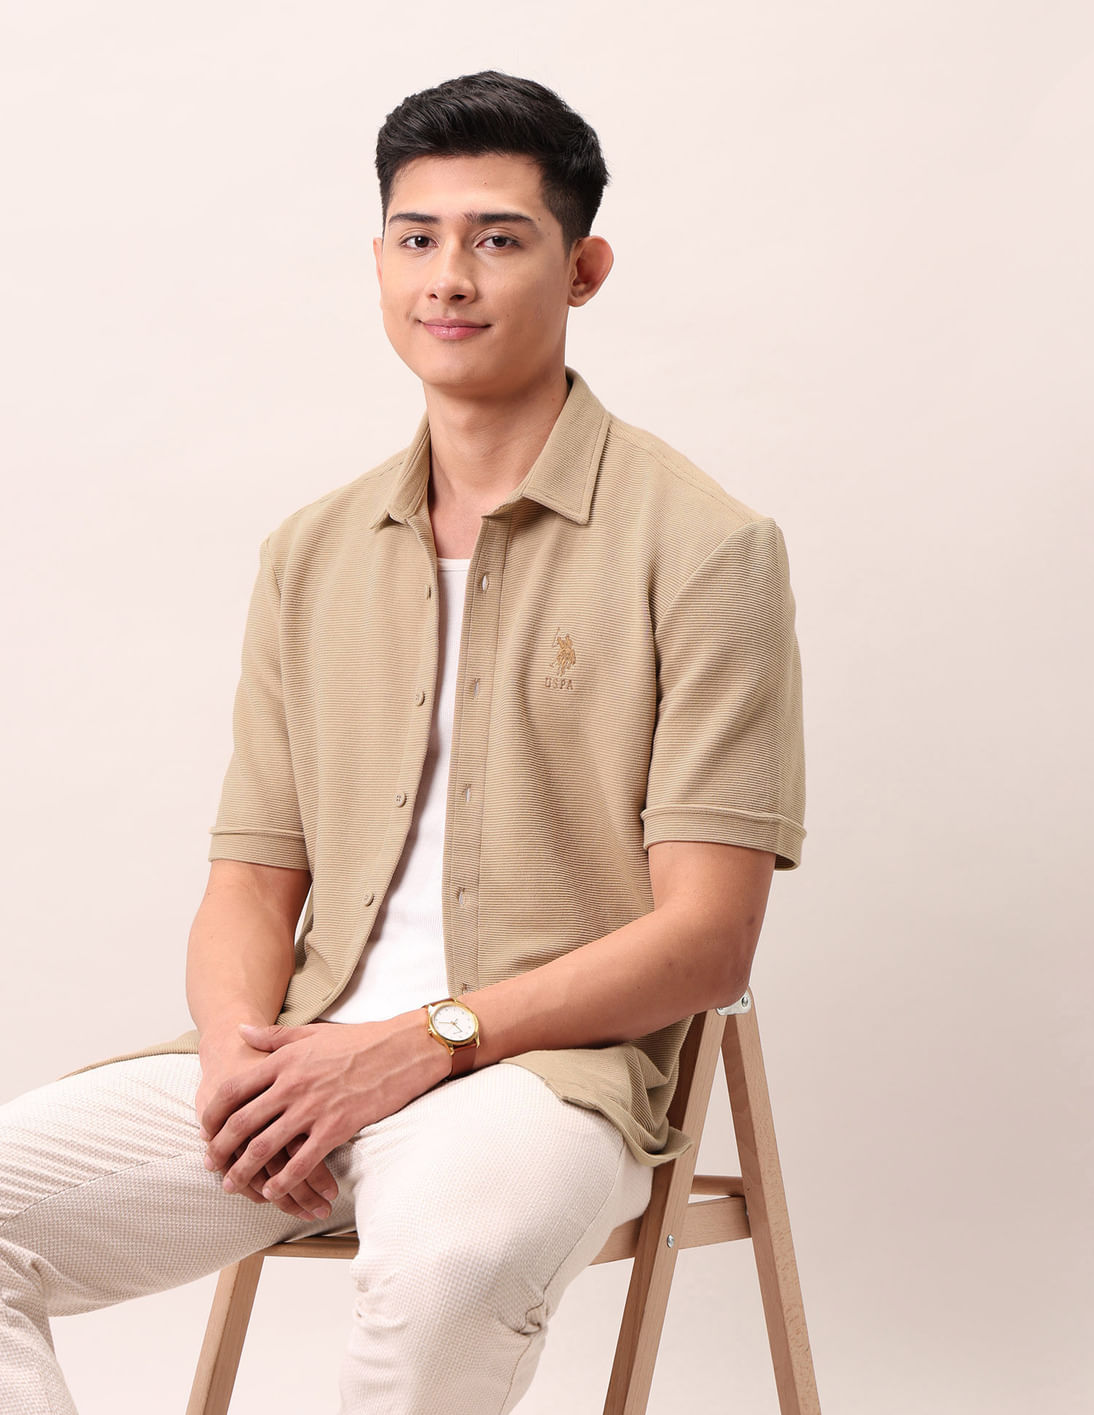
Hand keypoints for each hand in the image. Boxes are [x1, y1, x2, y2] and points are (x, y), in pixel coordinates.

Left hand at [201, 1012, 450, 1203]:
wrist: (403, 1049)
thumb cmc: (360, 1039)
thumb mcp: (311, 1033)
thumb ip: (272, 1037)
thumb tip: (240, 1031)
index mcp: (283, 1061)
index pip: (233, 1091)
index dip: (213, 1115)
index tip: (206, 1130)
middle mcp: (292, 1085)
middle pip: (242, 1123)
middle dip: (221, 1149)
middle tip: (211, 1165)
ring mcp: (313, 1108)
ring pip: (266, 1147)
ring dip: (244, 1171)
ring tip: (232, 1184)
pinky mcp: (336, 1127)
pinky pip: (301, 1161)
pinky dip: (283, 1181)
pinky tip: (272, 1192)